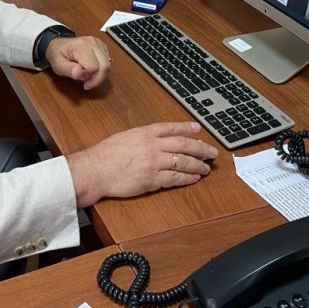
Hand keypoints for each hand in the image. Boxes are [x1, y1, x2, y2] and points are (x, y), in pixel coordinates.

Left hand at [46, 35, 110, 89]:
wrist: (58, 44)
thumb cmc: (58, 55)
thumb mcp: (58, 65)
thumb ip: (68, 69)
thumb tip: (79, 73)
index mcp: (81, 46)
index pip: (94, 67)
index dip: (88, 76)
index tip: (79, 78)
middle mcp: (92, 43)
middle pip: (105, 66)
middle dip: (97, 78)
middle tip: (86, 83)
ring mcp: (98, 43)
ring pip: (108, 64)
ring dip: (99, 74)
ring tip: (87, 74)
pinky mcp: (102, 45)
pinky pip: (108, 60)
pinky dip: (101, 68)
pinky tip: (92, 68)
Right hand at [66, 122, 218, 207]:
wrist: (96, 170)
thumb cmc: (105, 154)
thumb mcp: (124, 136)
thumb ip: (140, 137)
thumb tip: (153, 139)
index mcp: (145, 133)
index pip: (171, 128)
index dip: (186, 128)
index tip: (198, 128)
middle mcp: (153, 146)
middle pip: (183, 145)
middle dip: (200, 148)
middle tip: (212, 151)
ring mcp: (154, 163)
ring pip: (183, 162)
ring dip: (197, 165)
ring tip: (206, 167)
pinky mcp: (153, 180)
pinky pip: (175, 178)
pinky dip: (187, 178)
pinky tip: (194, 178)